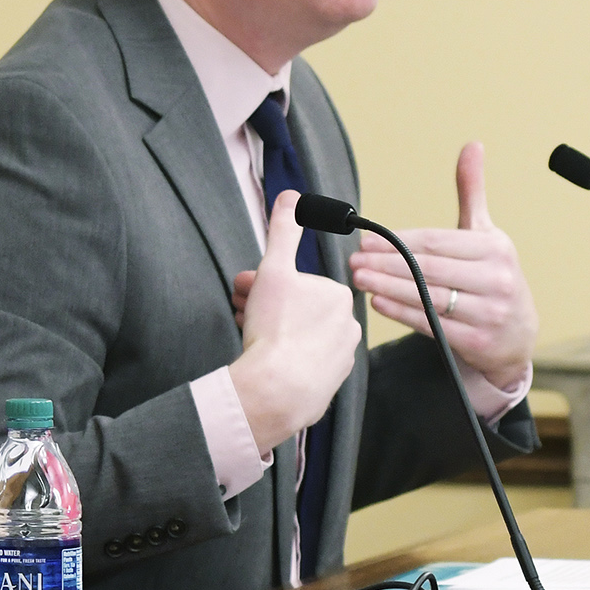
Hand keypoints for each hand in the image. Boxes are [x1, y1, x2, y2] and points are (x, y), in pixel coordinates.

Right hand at [228, 191, 361, 452]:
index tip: (246, 289)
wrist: (277, 390)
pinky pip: (303, 365)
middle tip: (242, 311)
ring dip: (273, 332)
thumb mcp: (273, 270)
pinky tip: (265, 363)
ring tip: (250, 339)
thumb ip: (283, 232)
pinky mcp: (328, 385)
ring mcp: (339, 358)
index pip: (297, 282)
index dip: (265, 282)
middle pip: (299, 309)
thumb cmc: (276, 329)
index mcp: (338, 295)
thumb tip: (292, 198)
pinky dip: (284, 361)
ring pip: (300, 337)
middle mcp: (347, 326)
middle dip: (267, 306)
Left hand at [346, 143, 536, 390]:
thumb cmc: (491, 277)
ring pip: (428, 296)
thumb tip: (471, 145)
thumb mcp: (486, 235)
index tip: (365, 240)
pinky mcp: (477, 340)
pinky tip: (377, 301)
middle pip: (429, 268)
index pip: (437, 242)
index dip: (397, 241)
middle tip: (353, 259)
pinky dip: (401, 312)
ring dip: (387, 287)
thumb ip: (472, 192)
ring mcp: (489, 312)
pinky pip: (431, 324)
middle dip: (386, 263)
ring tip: (358, 278)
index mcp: (495, 248)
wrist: (518, 335)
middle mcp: (496, 278)